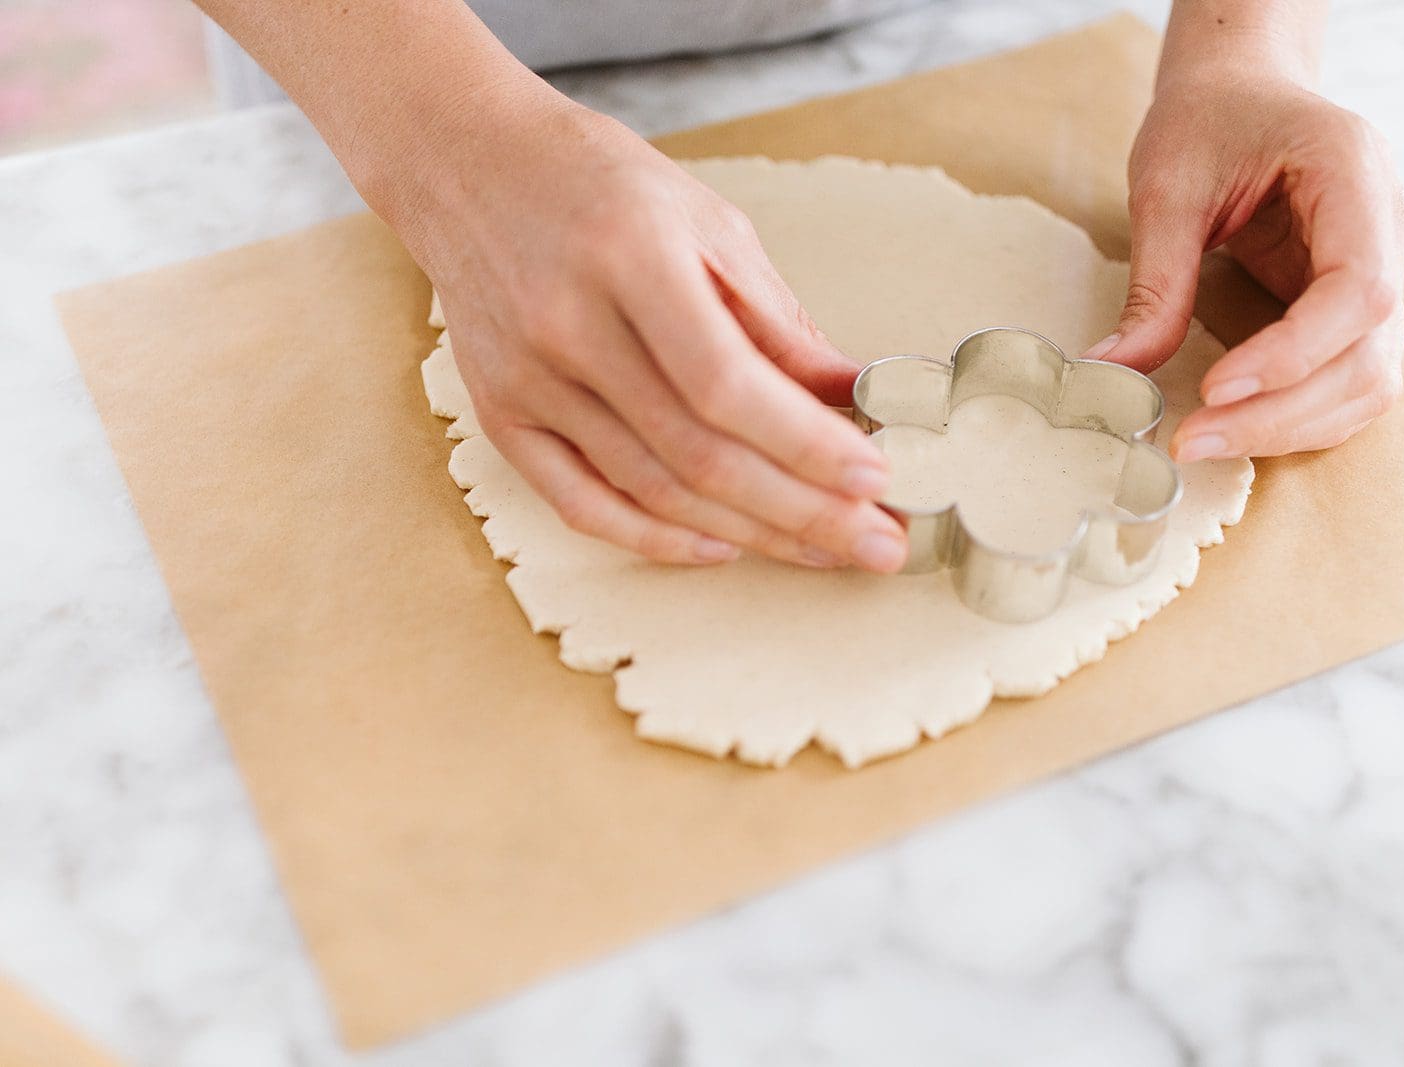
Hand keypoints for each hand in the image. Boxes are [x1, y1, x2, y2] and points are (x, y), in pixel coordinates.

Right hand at [394, 88, 906, 570]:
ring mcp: (527, 380)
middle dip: (804, 512)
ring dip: (752, 532)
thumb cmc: (596, 181)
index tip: (875, 475)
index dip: (807, 443)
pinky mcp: (501, 415)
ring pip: (653, 489)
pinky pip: (583, 503)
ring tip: (825, 550)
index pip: (728, 384)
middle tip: (877, 542)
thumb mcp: (708, 222)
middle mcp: (569, 326)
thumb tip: (853, 396)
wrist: (466, 165)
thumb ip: (776, 319)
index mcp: (632, 258)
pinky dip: (657, 537)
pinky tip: (724, 547)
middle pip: (699, 454)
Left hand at [1094, 69, 1403, 460]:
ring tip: (1202, 442)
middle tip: (1191, 440)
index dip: (1293, 352)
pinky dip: (1297, 417)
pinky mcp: (1356, 309)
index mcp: (1354, 172)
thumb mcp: (1166, 185)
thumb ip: (1154, 282)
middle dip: (1280, 411)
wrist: (1239, 92)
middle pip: (1369, 352)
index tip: (1216, 388)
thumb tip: (1113, 370)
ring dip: (1290, 428)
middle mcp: (1388, 228)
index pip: (1357, 287)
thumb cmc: (1209, 120)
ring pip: (1369, 381)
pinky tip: (1234, 427)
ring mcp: (1383, 271)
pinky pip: (1348, 380)